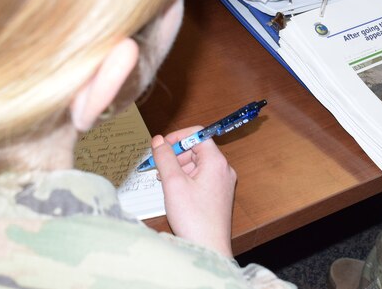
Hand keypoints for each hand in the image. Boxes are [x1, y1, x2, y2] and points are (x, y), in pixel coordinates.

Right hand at [152, 127, 236, 256]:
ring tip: (164, 180)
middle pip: (198, 149)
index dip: (177, 137)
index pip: (198, 134)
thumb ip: (165, 158)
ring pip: (198, 164)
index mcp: (216, 162)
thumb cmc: (194, 219)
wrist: (209, 247)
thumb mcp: (173, 183)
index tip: (161, 146)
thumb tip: (158, 140)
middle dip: (176, 154)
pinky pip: (202, 178)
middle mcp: (224, 170)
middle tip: (158, 166)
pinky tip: (174, 190)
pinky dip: (187, 179)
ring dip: (179, 167)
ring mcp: (223, 183)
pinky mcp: (219, 195)